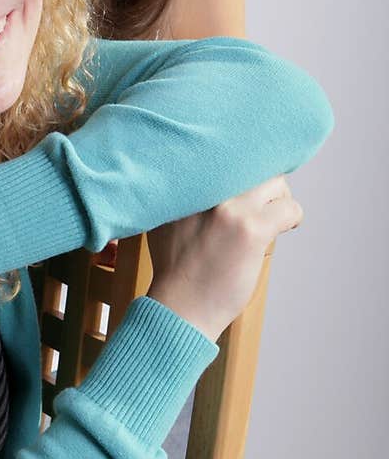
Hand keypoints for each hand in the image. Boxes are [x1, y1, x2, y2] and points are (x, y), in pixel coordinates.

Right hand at [147, 176, 302, 342]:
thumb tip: (209, 177)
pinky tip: (284, 228)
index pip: (225, 151)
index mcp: (185, 184)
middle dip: (263, 180)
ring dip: (279, 198)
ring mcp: (230, 208)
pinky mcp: (251, 230)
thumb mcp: (165, 220)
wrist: (178, 307)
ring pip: (276, 182)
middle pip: (253, 162)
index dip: (244, 161)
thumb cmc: (175, 268)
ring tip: (272, 216)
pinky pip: (289, 209)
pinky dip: (293, 217)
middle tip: (264, 200)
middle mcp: (206, 189)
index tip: (250, 176)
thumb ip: (184, 195)